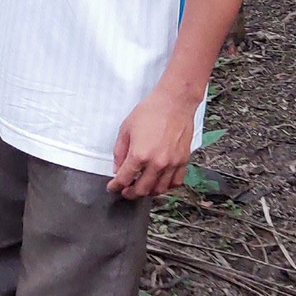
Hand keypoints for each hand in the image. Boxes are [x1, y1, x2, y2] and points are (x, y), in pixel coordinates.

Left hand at [106, 84, 198, 198]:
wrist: (174, 102)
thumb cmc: (151, 111)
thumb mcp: (126, 129)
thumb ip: (120, 151)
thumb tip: (118, 168)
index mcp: (139, 155)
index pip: (124, 179)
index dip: (115, 186)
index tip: (112, 188)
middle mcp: (156, 163)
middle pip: (142, 189)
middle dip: (130, 193)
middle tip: (125, 191)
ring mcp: (172, 164)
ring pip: (159, 189)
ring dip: (148, 192)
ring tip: (142, 188)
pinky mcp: (183, 161)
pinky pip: (175, 182)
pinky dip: (166, 186)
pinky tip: (160, 183)